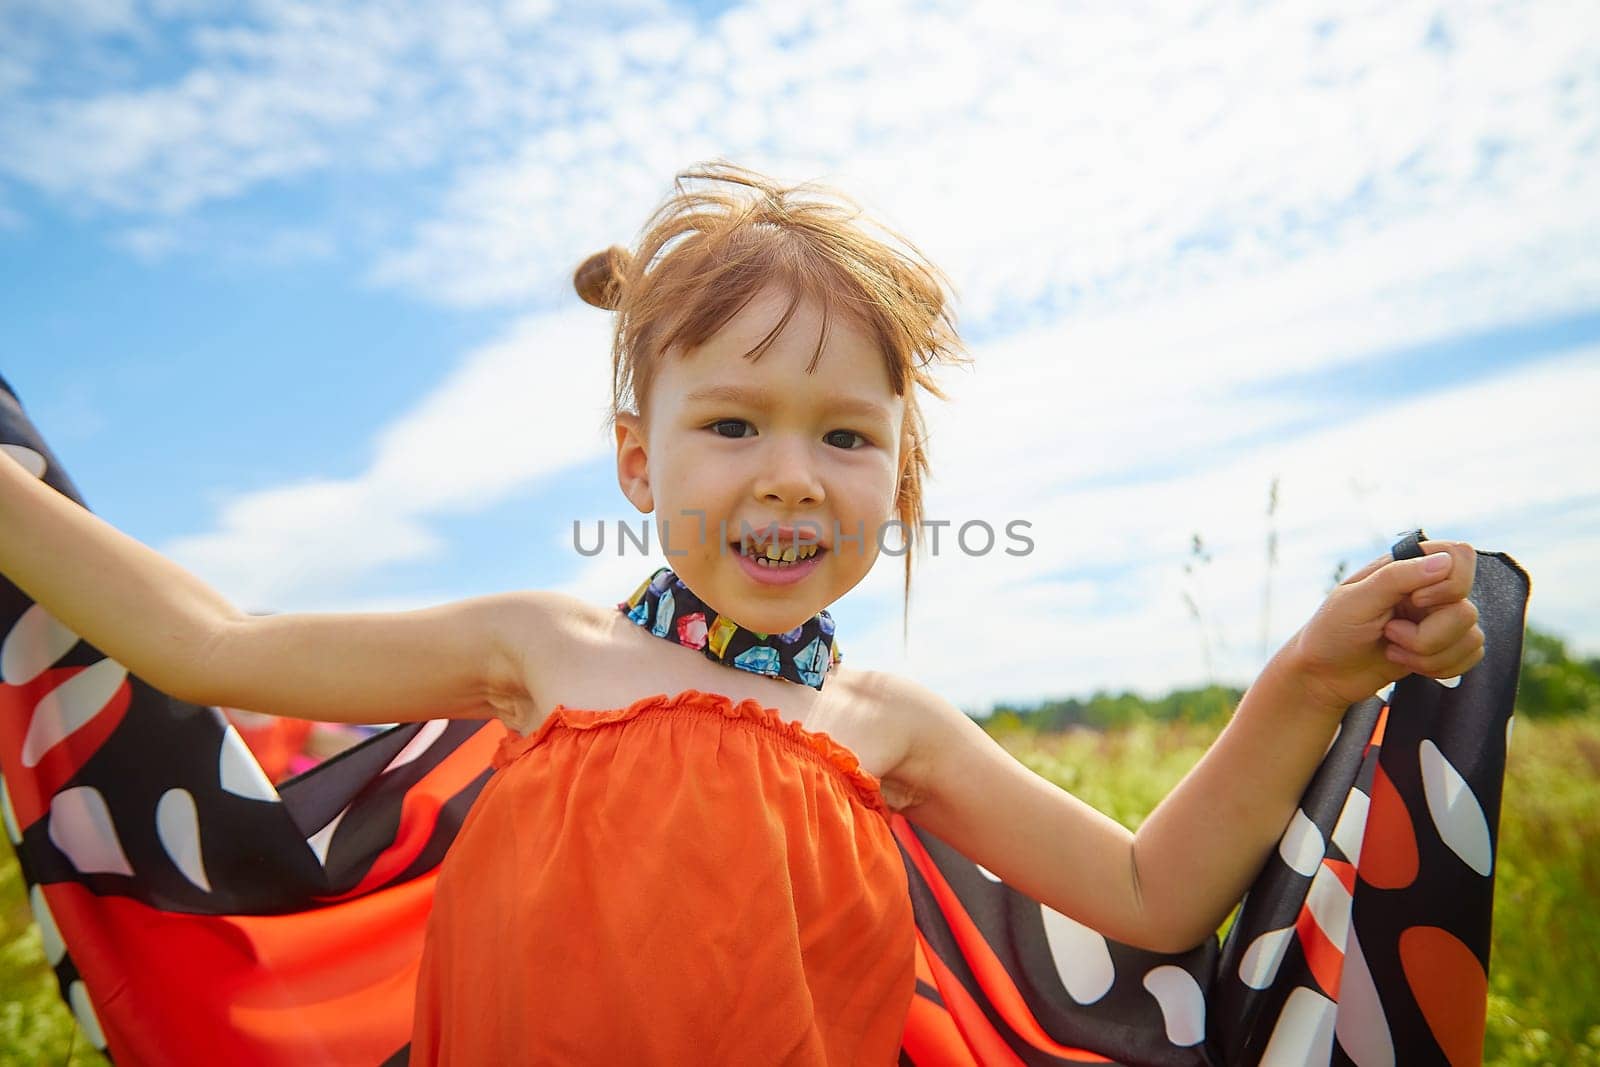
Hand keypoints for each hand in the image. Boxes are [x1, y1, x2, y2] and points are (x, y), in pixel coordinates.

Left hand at [1281, 540, 1484, 713]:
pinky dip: (1439, 668)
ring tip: (1392, 650)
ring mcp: (1438, 619)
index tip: (1414, 600)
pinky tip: (1405, 662)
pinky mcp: (1444, 646)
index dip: (1448, 584)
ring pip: (1471, 637)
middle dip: (1427, 636)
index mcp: (1406, 567)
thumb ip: (1397, 577)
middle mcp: (1428, 589)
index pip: (1460, 556)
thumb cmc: (1331, 632)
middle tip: (1390, 632)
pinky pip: (1471, 656)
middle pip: (1466, 610)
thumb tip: (1444, 561)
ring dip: (1427, 655)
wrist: (1323, 675)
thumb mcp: (1355, 600)